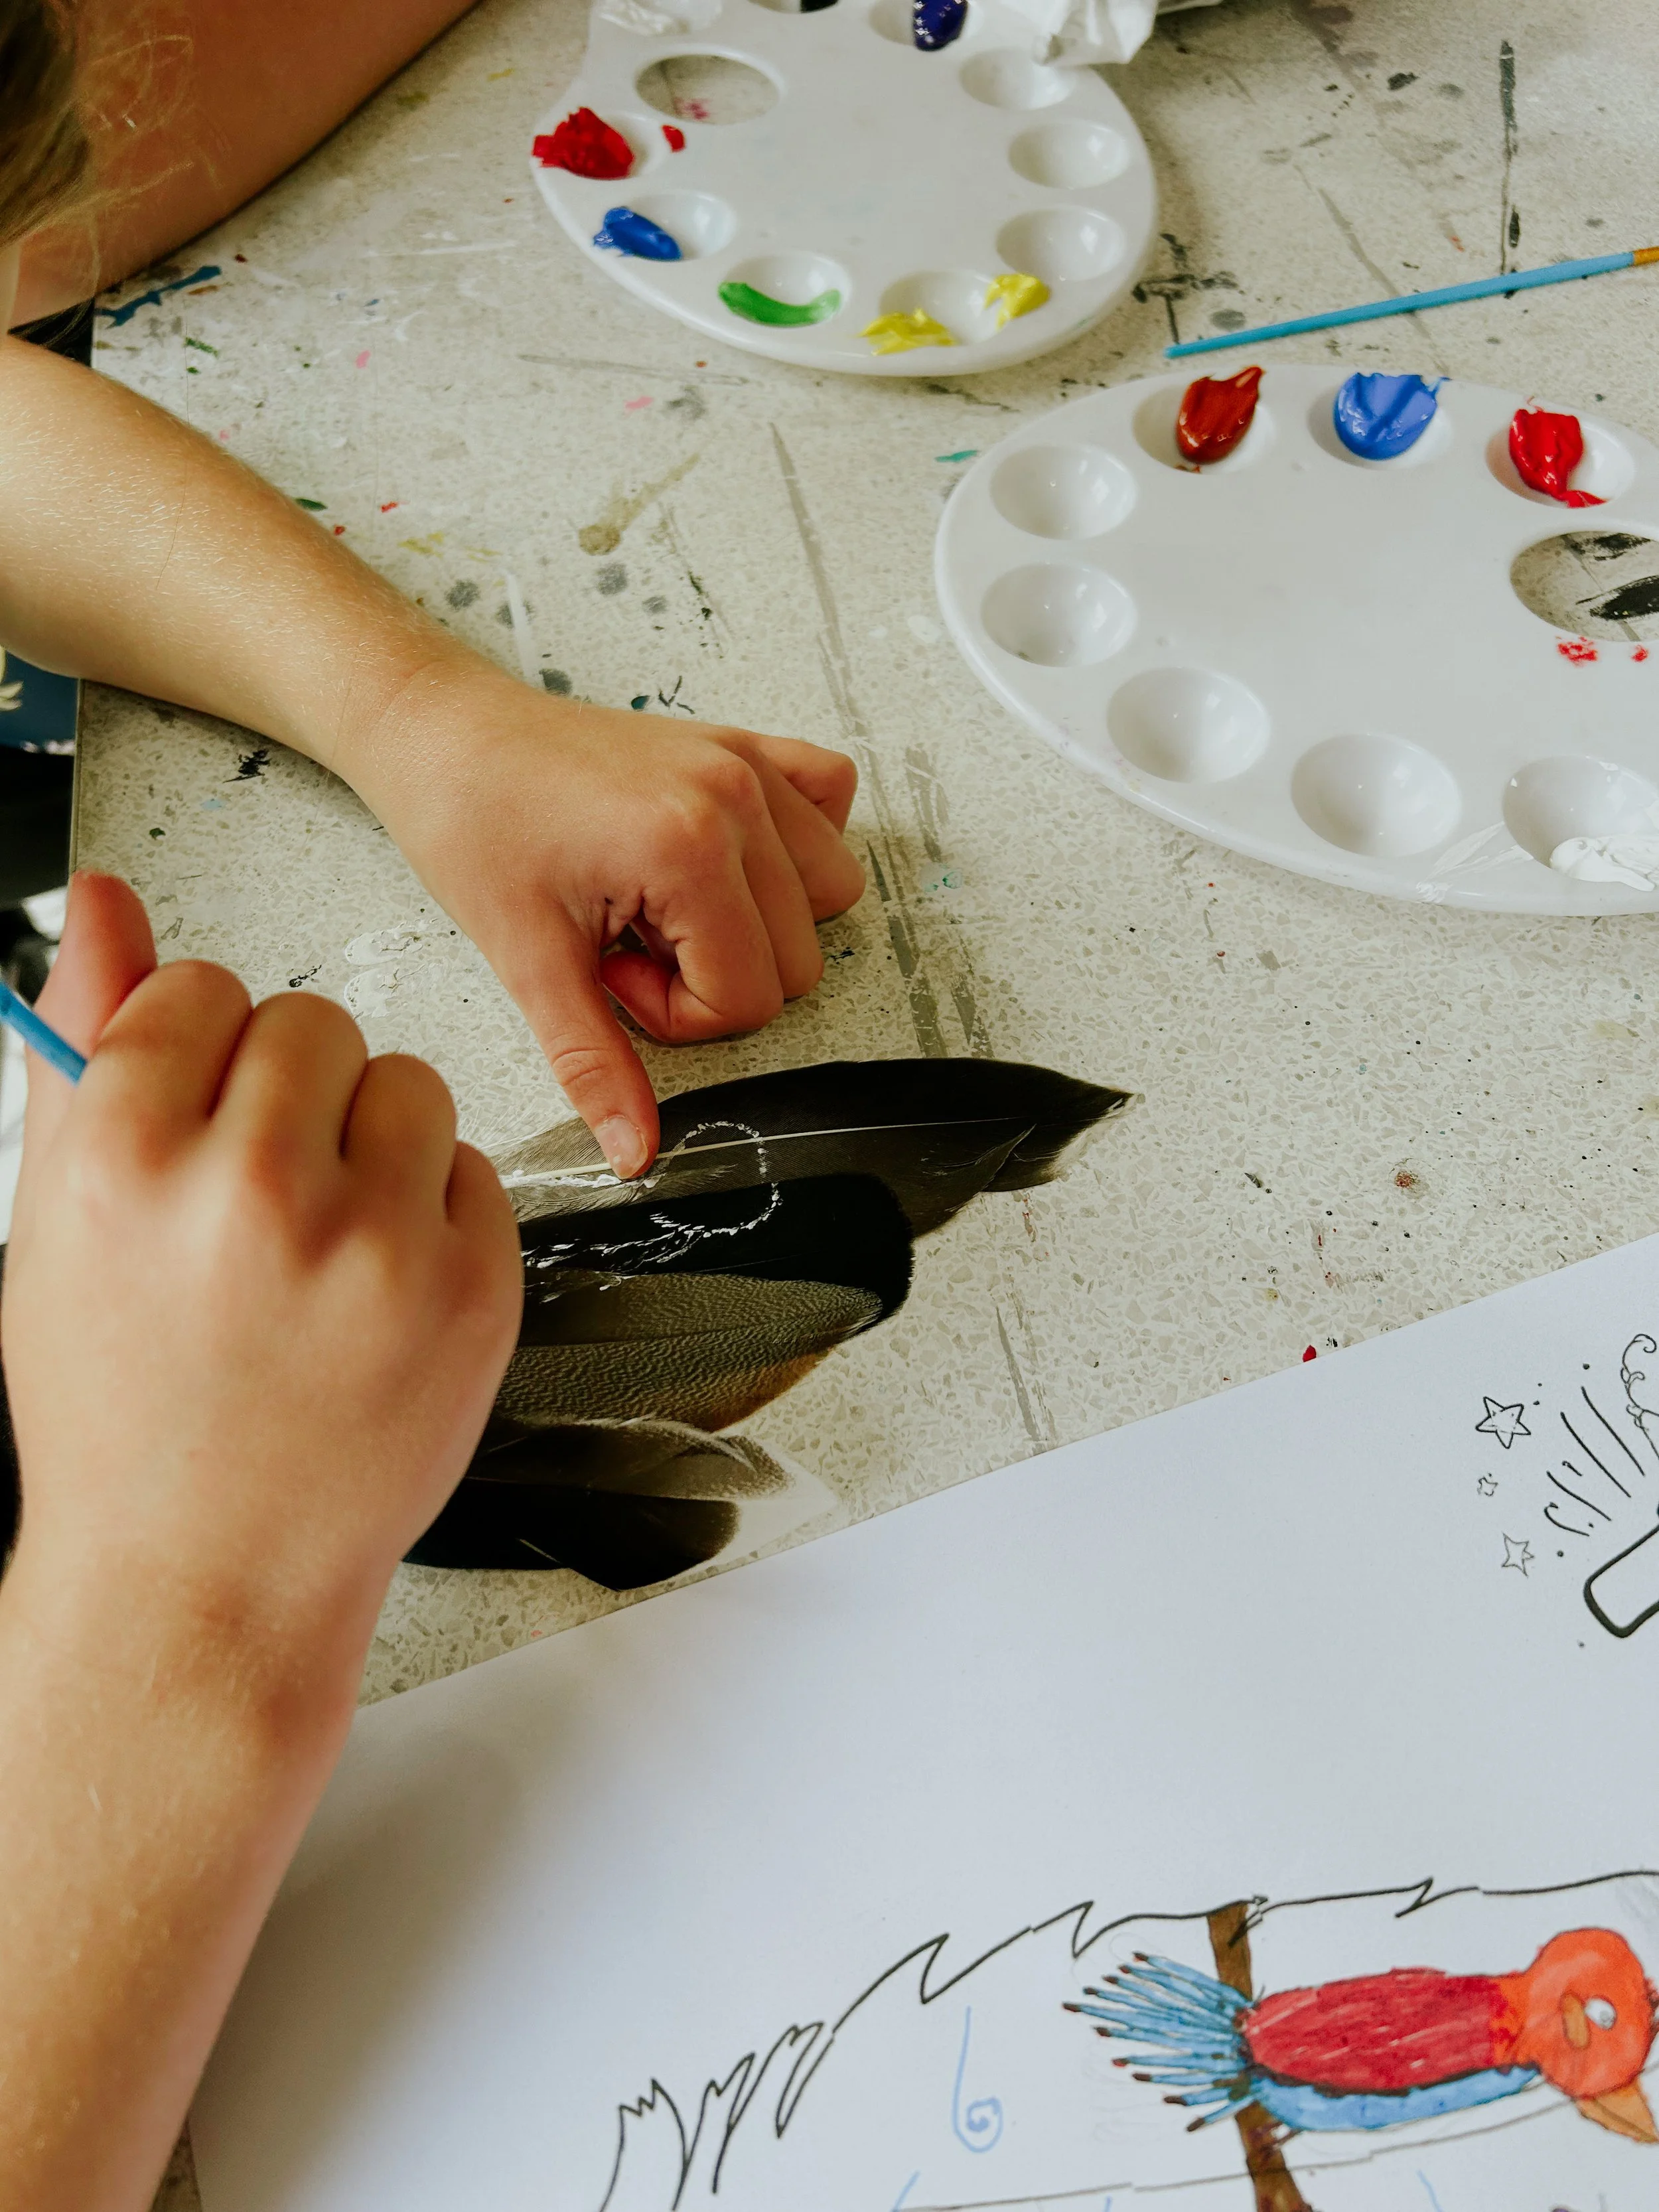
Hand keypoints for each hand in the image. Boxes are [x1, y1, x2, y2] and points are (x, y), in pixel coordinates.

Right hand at [2, 873, 521, 1641]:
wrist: (203, 1582)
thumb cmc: (124, 1415)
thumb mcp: (58, 1226)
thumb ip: (84, 1045)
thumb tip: (108, 900)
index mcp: (123, 1157)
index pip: (198, 989)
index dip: (196, 1055)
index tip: (194, 1121)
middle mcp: (252, 1188)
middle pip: (312, 1023)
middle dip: (287, 1091)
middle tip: (258, 1201)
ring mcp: (375, 1241)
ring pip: (405, 1082)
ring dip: (370, 1140)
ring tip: (318, 1248)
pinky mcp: (473, 1287)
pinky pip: (471, 1169)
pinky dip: (432, 1215)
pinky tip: (374, 1296)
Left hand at [352, 664, 864, 1178]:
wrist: (443, 736)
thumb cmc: (472, 823)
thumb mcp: (528, 962)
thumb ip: (594, 1064)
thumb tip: (633, 1150)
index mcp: (687, 848)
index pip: (751, 996)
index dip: (678, 1014)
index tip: (612, 973)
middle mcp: (735, 799)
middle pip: (797, 960)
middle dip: (713, 977)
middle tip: (628, 944)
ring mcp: (747, 765)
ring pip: (831, 892)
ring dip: (759, 920)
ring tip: (666, 904)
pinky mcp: (744, 745)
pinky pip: (830, 798)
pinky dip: (795, 842)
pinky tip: (723, 859)